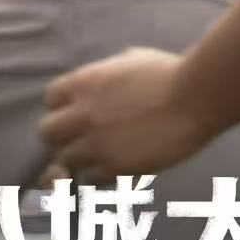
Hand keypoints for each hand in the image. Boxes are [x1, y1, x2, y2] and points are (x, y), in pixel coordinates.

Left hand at [39, 47, 202, 183]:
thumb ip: (110, 69)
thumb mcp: (131, 59)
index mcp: (84, 82)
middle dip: (61, 137)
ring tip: (92, 161)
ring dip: (77, 162)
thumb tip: (111, 72)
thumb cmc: (168, 72)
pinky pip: (91, 180)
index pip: (50, 98)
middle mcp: (82, 113)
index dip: (61, 106)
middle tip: (77, 140)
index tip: (74, 112)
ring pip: (64, 162)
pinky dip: (97, 179)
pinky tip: (110, 173)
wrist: (193, 99)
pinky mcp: (116, 167)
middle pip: (47, 133)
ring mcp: (97, 142)